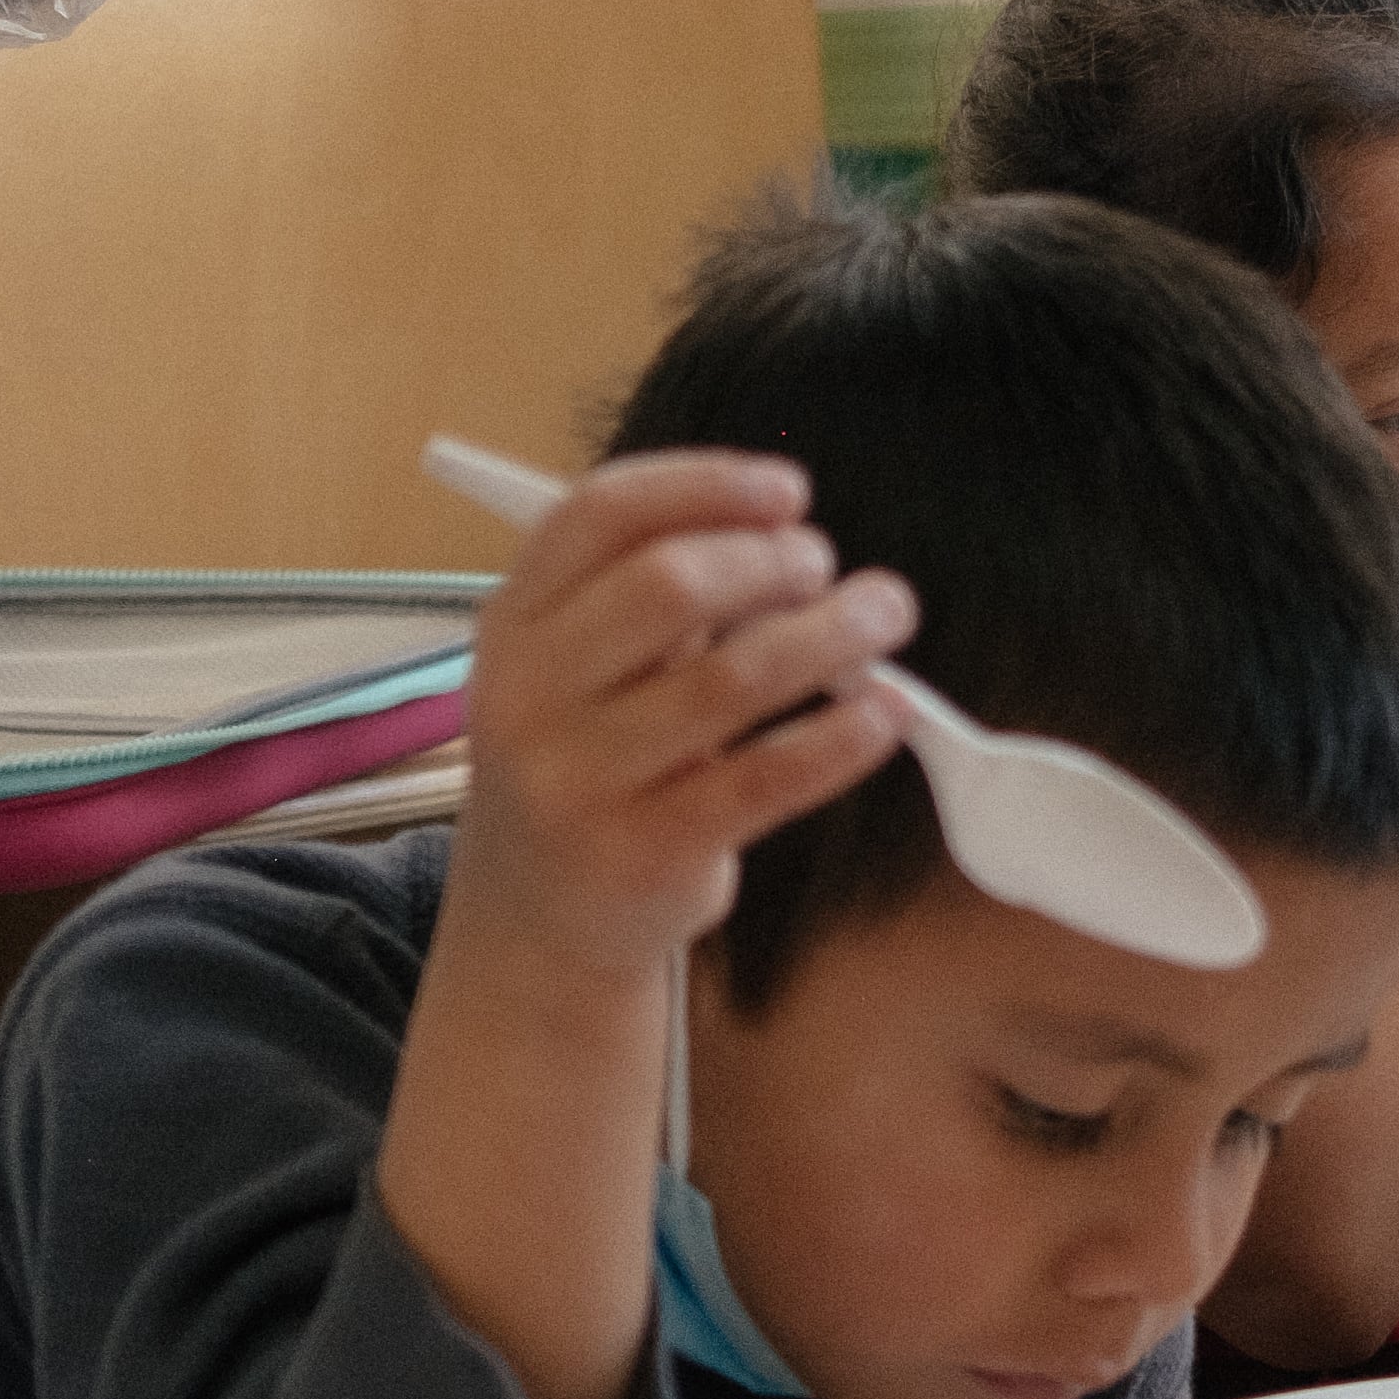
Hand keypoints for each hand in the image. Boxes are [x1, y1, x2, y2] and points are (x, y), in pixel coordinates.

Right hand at [444, 453, 916, 980]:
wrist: (541, 913)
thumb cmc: (590, 759)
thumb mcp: (580, 665)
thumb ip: (652, 594)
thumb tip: (786, 530)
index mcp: (513, 623)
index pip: (599, 515)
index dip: (704, 485)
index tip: (788, 492)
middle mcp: (529, 695)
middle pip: (667, 585)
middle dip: (771, 561)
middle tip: (828, 565)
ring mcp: (580, 780)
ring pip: (732, 678)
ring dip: (830, 635)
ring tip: (883, 616)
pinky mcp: (644, 852)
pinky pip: (766, 778)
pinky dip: (841, 737)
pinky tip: (885, 711)